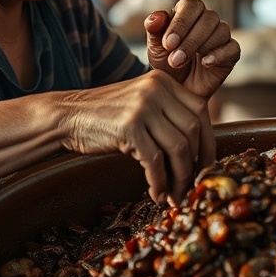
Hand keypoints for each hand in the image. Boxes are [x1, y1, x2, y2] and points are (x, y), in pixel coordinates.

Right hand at [60, 70, 214, 205]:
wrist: (67, 116)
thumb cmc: (106, 117)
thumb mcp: (141, 104)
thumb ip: (168, 115)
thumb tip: (200, 151)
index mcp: (163, 81)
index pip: (200, 111)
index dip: (208, 142)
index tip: (206, 166)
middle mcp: (156, 89)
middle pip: (193, 131)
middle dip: (196, 164)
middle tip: (191, 186)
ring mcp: (142, 106)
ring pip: (178, 148)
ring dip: (179, 178)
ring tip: (174, 195)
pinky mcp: (129, 126)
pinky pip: (154, 161)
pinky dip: (159, 182)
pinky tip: (156, 193)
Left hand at [145, 0, 239, 98]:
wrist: (176, 87)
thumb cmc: (166, 62)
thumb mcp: (155, 47)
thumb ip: (154, 30)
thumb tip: (156, 18)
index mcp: (188, 11)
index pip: (190, 6)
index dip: (180, 24)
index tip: (167, 44)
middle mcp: (207, 19)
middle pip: (208, 18)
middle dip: (190, 40)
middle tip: (174, 60)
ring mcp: (221, 35)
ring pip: (221, 31)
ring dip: (201, 47)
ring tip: (181, 63)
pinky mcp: (231, 52)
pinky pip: (233, 47)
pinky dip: (219, 54)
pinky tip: (205, 63)